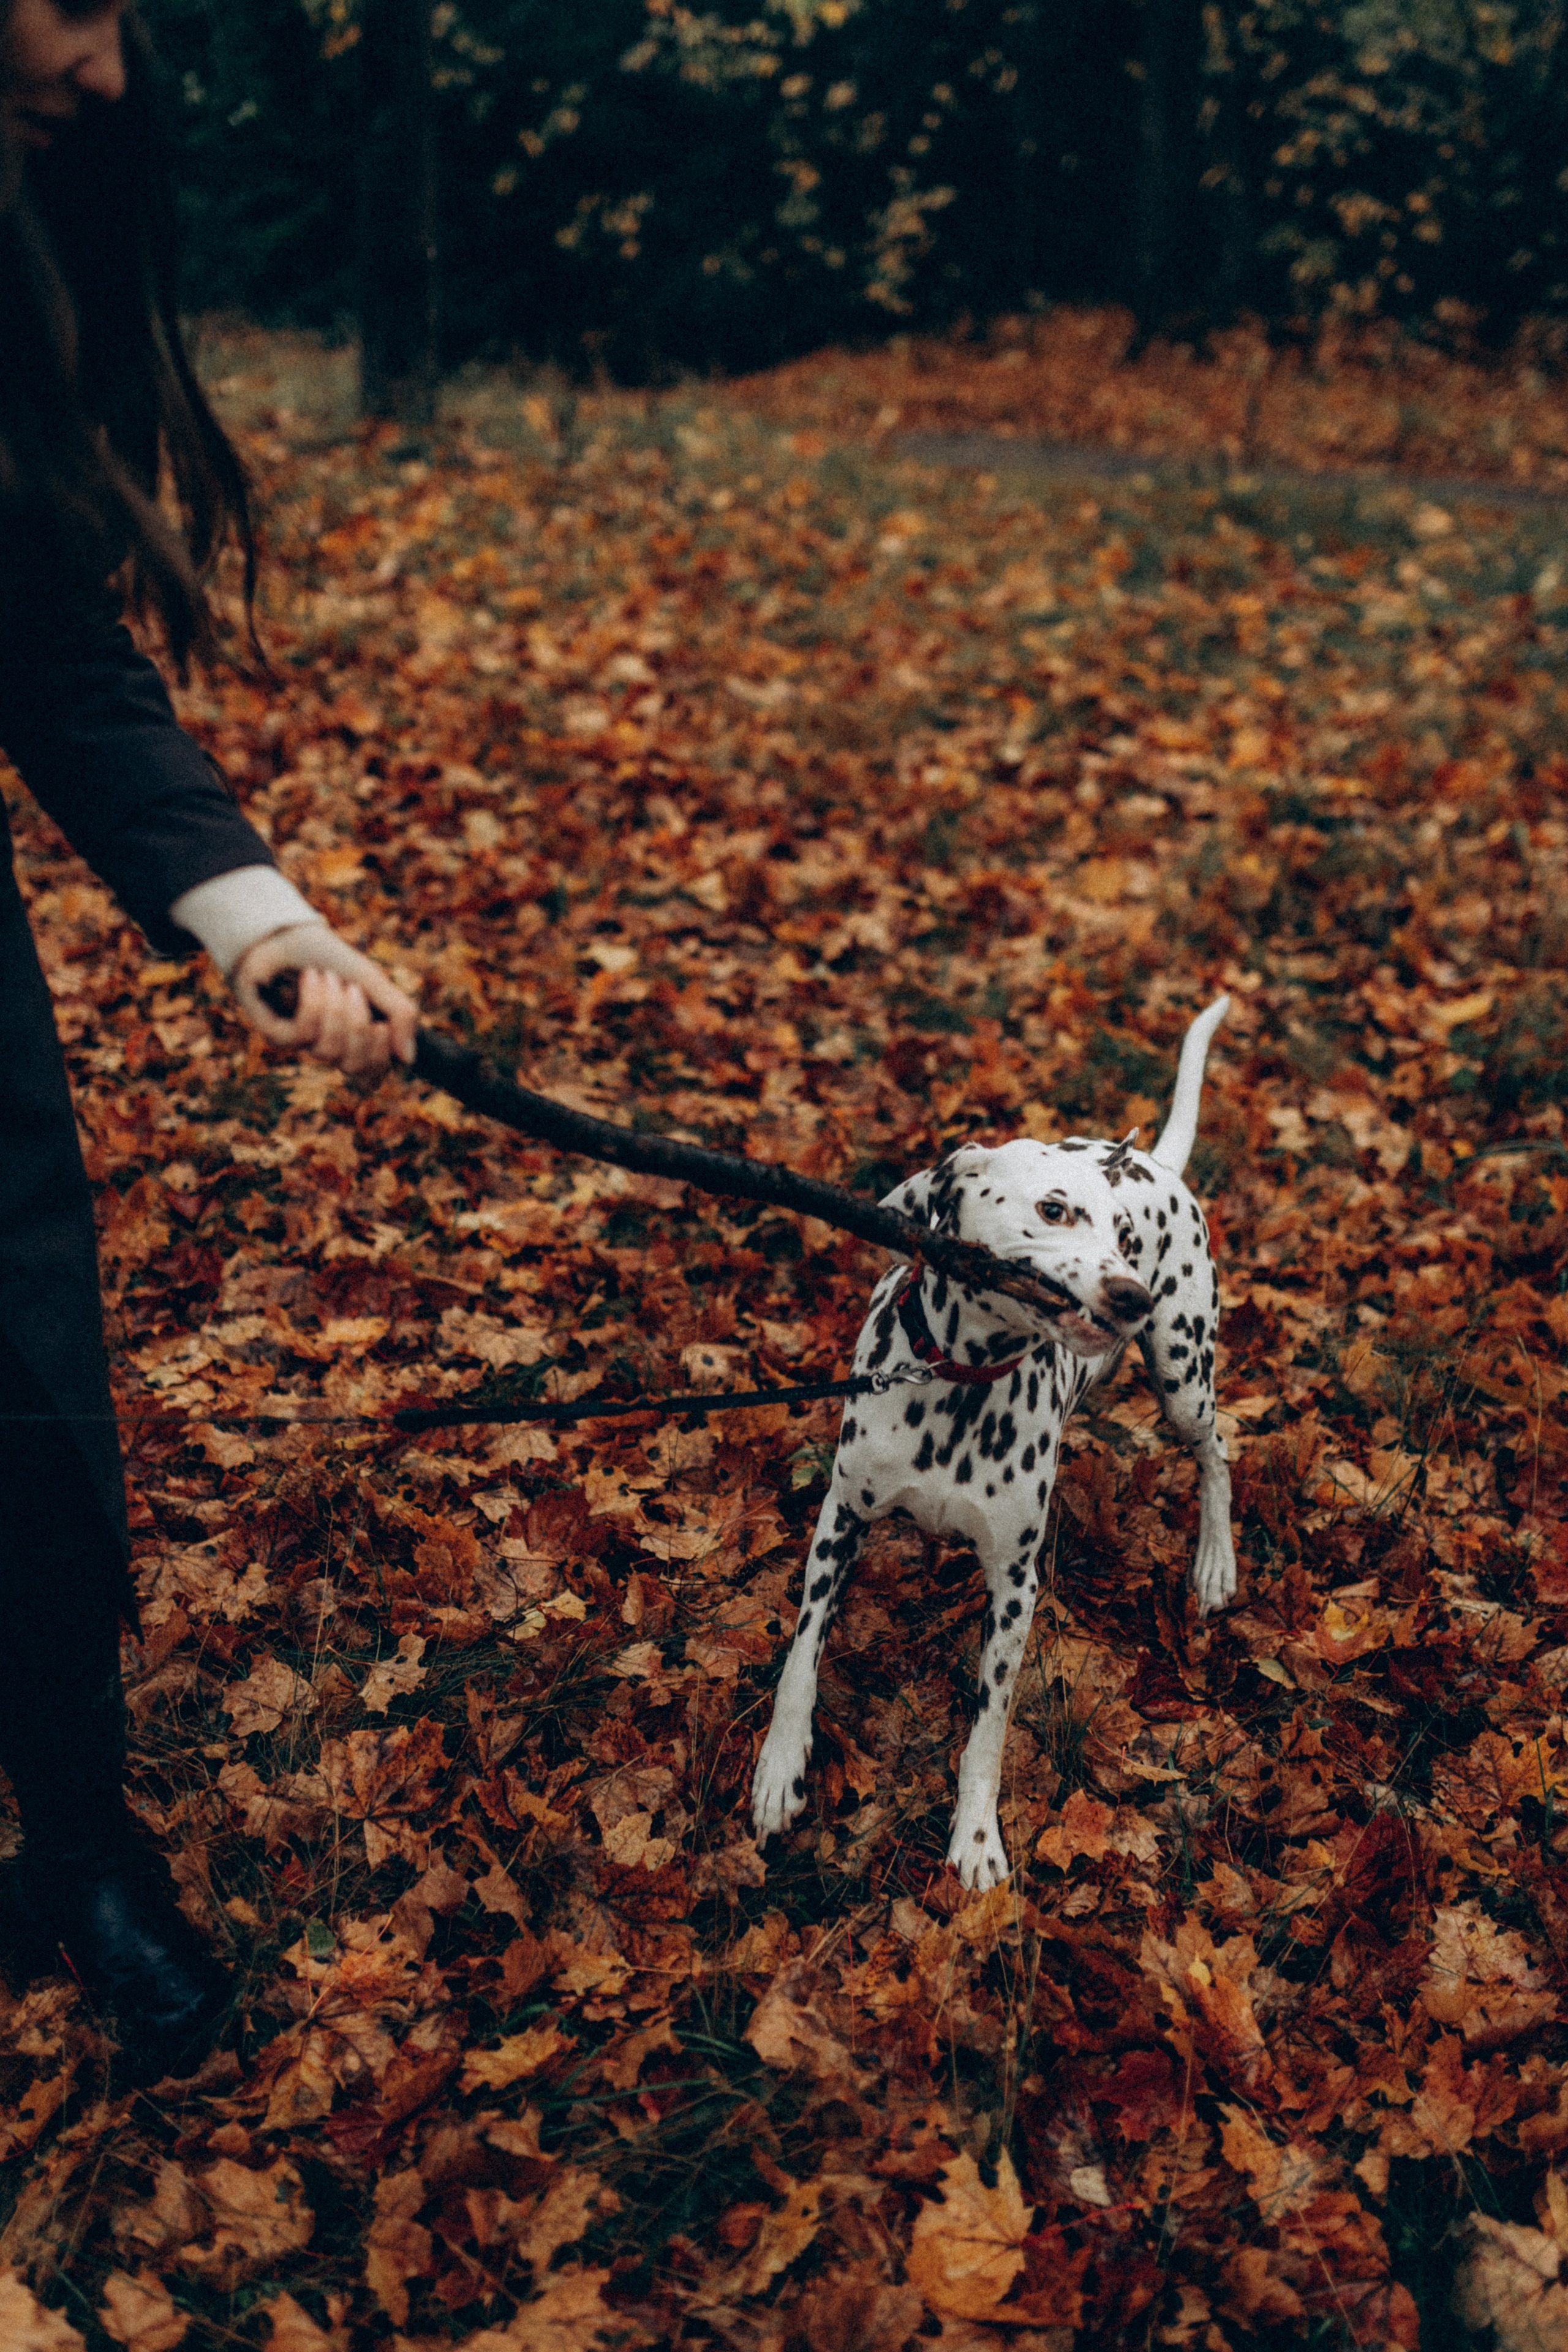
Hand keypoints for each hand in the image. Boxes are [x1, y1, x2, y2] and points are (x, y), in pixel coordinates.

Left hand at [229, 923, 417, 1074]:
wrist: (288, 933)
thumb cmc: (329, 958)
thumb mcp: (374, 982)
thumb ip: (400, 1014)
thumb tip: (408, 1059)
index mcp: (355, 1039)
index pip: (373, 1074)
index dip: (381, 1055)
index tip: (382, 1024)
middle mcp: (331, 1046)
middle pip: (356, 1067)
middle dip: (359, 1026)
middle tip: (353, 991)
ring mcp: (303, 1042)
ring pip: (330, 1050)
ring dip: (334, 1008)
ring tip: (328, 977)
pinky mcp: (278, 1034)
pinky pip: (304, 1034)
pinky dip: (313, 1002)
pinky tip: (309, 978)